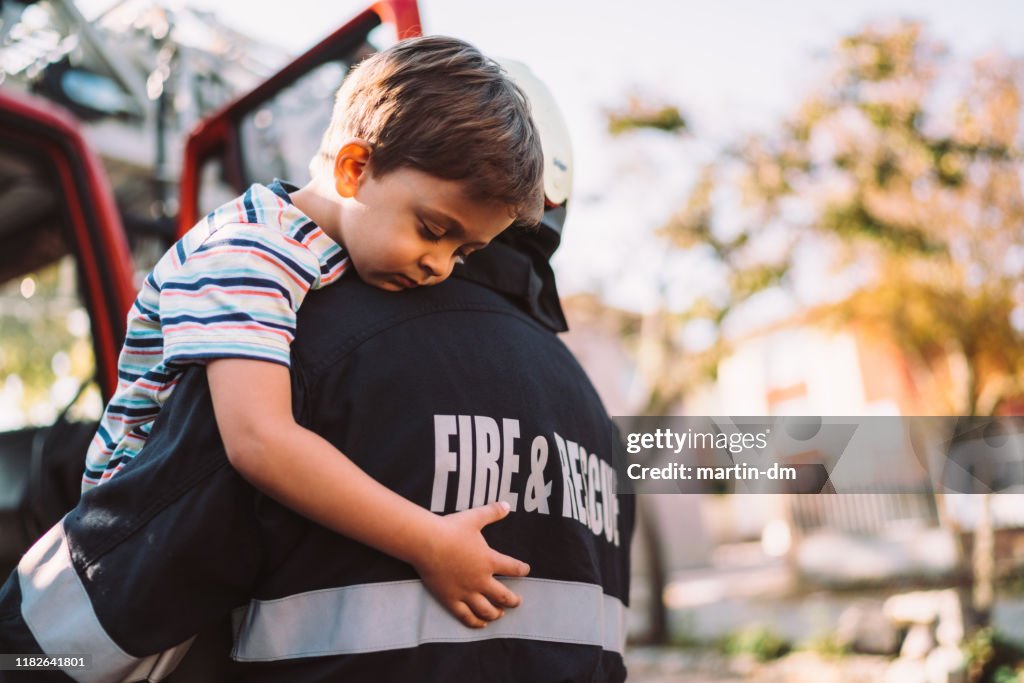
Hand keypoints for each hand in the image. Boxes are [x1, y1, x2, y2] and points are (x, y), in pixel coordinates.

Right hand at [412, 501, 529, 628]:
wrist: (427, 542)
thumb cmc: (451, 529)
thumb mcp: (474, 517)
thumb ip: (492, 512)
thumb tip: (506, 504)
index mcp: (489, 560)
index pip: (513, 568)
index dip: (521, 569)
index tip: (526, 570)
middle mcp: (481, 579)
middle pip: (503, 595)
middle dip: (513, 600)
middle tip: (517, 602)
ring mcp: (466, 591)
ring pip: (486, 609)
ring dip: (496, 613)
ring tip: (500, 614)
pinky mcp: (450, 599)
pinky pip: (466, 615)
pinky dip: (475, 622)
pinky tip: (480, 624)